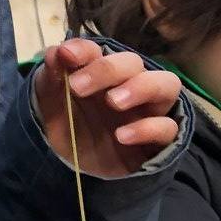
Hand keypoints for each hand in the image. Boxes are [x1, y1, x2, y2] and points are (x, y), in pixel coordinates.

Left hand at [34, 38, 180, 176]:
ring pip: (167, 84)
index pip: (99, 51)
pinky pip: (168, 127)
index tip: (65, 55)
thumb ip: (52, 76)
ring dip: (141, 87)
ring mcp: (148, 110)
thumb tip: (56, 51)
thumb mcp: (52, 103)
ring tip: (114, 102)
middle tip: (77, 87)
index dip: (84, 50)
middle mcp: (130, 85)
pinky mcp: (158, 139)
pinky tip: (122, 136)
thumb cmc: (69, 127)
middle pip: (133, 63)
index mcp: (102, 73)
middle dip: (107, 70)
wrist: (75, 169)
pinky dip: (148, 128)